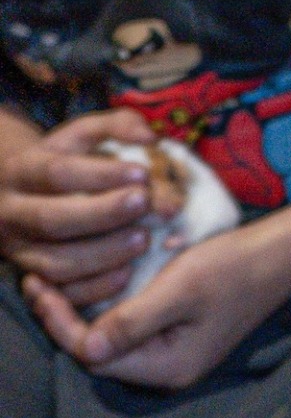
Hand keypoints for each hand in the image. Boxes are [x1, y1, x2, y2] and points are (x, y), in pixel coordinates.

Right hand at [0, 108, 155, 307]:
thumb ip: (116, 126)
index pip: (57, 173)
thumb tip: (150, 137)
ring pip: (55, 262)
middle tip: (145, 204)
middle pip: (52, 220)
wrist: (18, 191)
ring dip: (103, 255)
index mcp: (22, 170)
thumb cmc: (63, 159)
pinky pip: (61, 291)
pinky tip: (127, 272)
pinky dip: (95, 286)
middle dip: (103, 215)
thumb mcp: (82, 135)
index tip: (143, 173)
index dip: (101, 175)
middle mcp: (12, 211)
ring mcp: (18, 249)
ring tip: (143, 239)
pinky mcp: (31, 277)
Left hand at [22, 165, 290, 389]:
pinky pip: (129, 326)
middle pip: (99, 351)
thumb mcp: (182, 288)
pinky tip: (93, 279)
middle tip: (37, 277)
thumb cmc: (235, 267)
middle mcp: (168, 367)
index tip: (40, 284)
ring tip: (55, 277)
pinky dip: (106, 304)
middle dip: (64, 318)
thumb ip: (133, 321)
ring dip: (82, 310)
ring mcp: (174, 351)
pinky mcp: (177, 332)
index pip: (95, 354)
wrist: (283, 254)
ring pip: (111, 338)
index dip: (60, 323)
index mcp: (168, 366)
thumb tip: (86, 349)